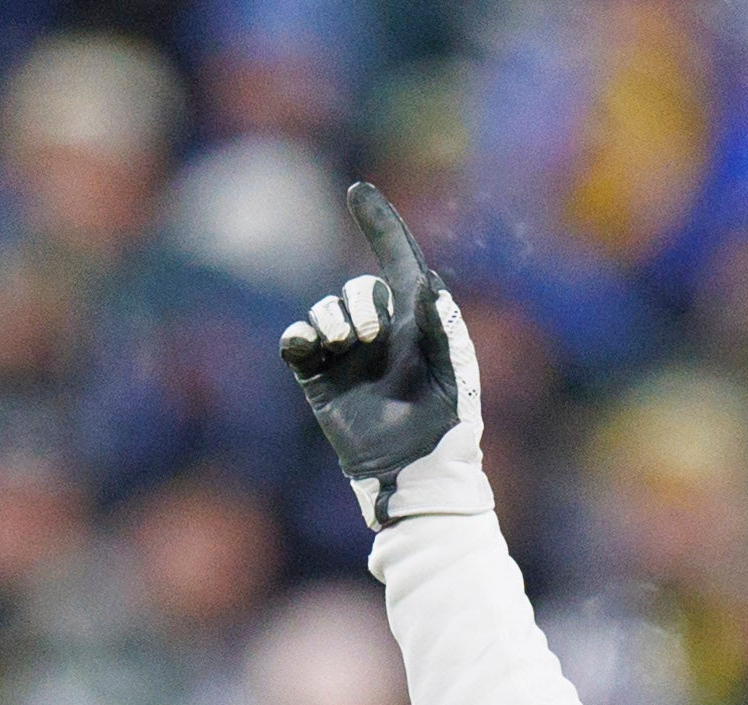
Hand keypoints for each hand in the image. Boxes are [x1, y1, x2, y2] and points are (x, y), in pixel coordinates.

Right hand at [280, 180, 480, 525]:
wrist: (411, 471)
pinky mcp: (318, 376)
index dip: (378, 223)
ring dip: (332, 320)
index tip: (357, 190)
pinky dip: (300, 337)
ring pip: (325, 310)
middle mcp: (379, 331)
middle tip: (370, 336)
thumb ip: (440, 325)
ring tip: (344, 346)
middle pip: (358, 287)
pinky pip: (298, 340)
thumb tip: (424, 283)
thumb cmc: (443, 424)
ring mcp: (346, 353)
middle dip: (359, 302)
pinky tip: (309, 348)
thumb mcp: (450, 371)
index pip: (396, 257)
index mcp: (415, 320)